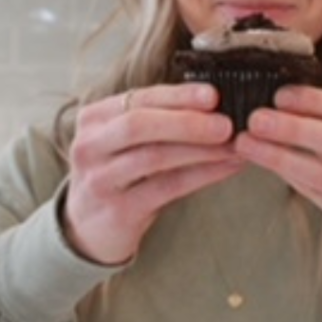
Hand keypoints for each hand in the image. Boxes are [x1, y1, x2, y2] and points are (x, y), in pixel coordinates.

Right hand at [63, 84, 242, 264]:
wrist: (87, 226)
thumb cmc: (118, 172)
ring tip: (234, 146)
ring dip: (201, 150)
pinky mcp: (118, 211)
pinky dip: (202, 175)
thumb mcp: (125, 140)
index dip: (178, 96)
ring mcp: (100, 180)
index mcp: (94, 118)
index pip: (139, 98)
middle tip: (226, 124)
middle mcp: (90, 145)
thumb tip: (215, 103)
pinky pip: (167, 188)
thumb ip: (159, 118)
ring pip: (155, 157)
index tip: (213, 95)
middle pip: (139, 125)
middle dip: (187, 122)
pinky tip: (227, 167)